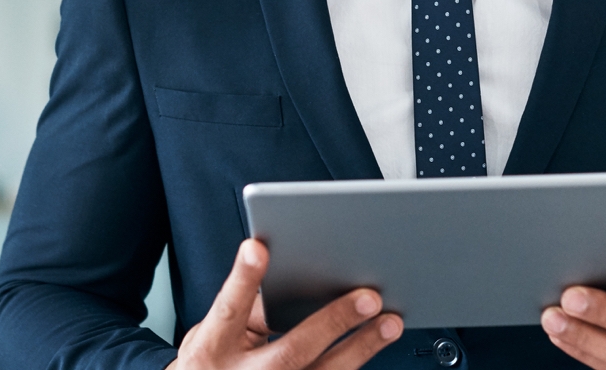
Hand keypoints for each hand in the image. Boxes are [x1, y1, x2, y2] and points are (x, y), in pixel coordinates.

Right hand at [170, 238, 403, 369]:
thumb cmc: (215, 359)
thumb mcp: (215, 332)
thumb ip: (248, 305)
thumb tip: (291, 273)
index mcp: (215, 347)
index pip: (230, 308)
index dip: (244, 278)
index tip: (258, 247)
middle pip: (293, 351)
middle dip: (333, 323)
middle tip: (368, 297)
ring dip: (362, 348)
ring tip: (390, 323)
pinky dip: (356, 361)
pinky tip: (378, 343)